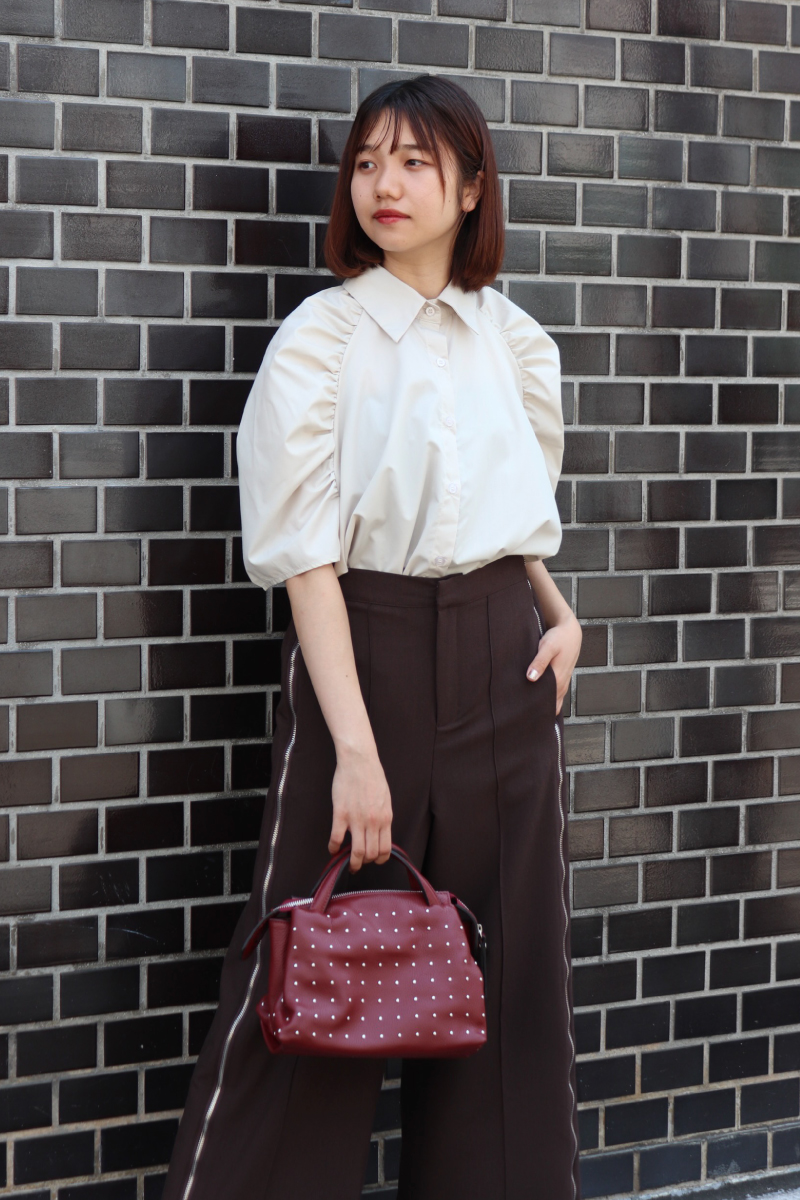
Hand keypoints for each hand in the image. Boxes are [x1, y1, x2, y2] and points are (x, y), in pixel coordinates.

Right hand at [329, 744, 392, 872]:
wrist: (359, 761)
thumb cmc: (373, 777)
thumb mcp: (385, 799)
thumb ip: (383, 817)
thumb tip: (380, 832)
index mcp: (385, 818)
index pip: (385, 849)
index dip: (379, 859)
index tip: (374, 860)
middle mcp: (373, 822)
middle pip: (371, 854)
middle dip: (365, 862)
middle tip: (358, 863)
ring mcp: (356, 819)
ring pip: (356, 852)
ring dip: (351, 862)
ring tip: (346, 863)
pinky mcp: (341, 814)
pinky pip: (336, 838)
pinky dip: (333, 848)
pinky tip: (332, 849)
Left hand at [526, 612, 581, 715]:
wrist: (571, 631)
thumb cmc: (558, 638)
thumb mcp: (548, 647)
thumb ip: (539, 662)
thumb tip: (530, 678)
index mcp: (558, 679)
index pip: (548, 704)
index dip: (536, 713)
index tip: (523, 720)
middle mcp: (562, 684)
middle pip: (551, 706)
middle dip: (538, 714)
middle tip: (521, 723)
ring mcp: (562, 683)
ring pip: (553, 702)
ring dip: (543, 708)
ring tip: (526, 718)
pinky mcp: (560, 679)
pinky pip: (555, 696)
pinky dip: (546, 701)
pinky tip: (535, 703)